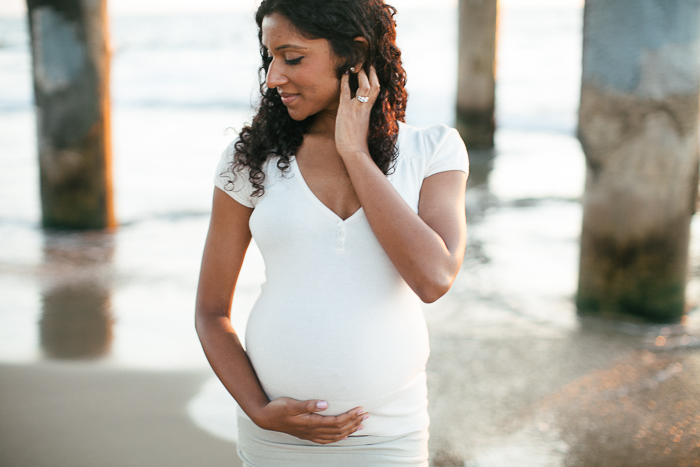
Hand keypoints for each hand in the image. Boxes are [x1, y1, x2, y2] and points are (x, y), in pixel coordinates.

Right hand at [253, 397, 367, 443]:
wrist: (265, 418)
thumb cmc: (278, 408)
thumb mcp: (291, 404)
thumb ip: (308, 405)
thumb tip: (325, 403)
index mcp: (310, 423)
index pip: (336, 422)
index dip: (350, 416)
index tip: (360, 409)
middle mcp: (312, 431)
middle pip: (338, 430)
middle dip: (353, 422)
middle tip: (366, 414)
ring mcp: (310, 434)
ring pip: (335, 436)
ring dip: (349, 430)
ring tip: (361, 424)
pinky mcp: (308, 434)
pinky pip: (327, 439)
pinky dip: (338, 437)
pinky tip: (345, 435)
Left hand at [335, 65, 380, 159]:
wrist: (354, 151)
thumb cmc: (358, 144)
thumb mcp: (364, 128)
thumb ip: (363, 119)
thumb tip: (362, 118)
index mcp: (369, 111)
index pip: (376, 91)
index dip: (375, 79)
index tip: (372, 71)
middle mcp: (364, 107)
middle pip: (372, 86)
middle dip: (370, 73)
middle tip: (366, 63)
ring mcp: (356, 108)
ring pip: (363, 87)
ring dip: (360, 74)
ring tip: (356, 65)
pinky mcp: (345, 111)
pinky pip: (346, 93)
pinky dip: (345, 82)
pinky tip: (344, 74)